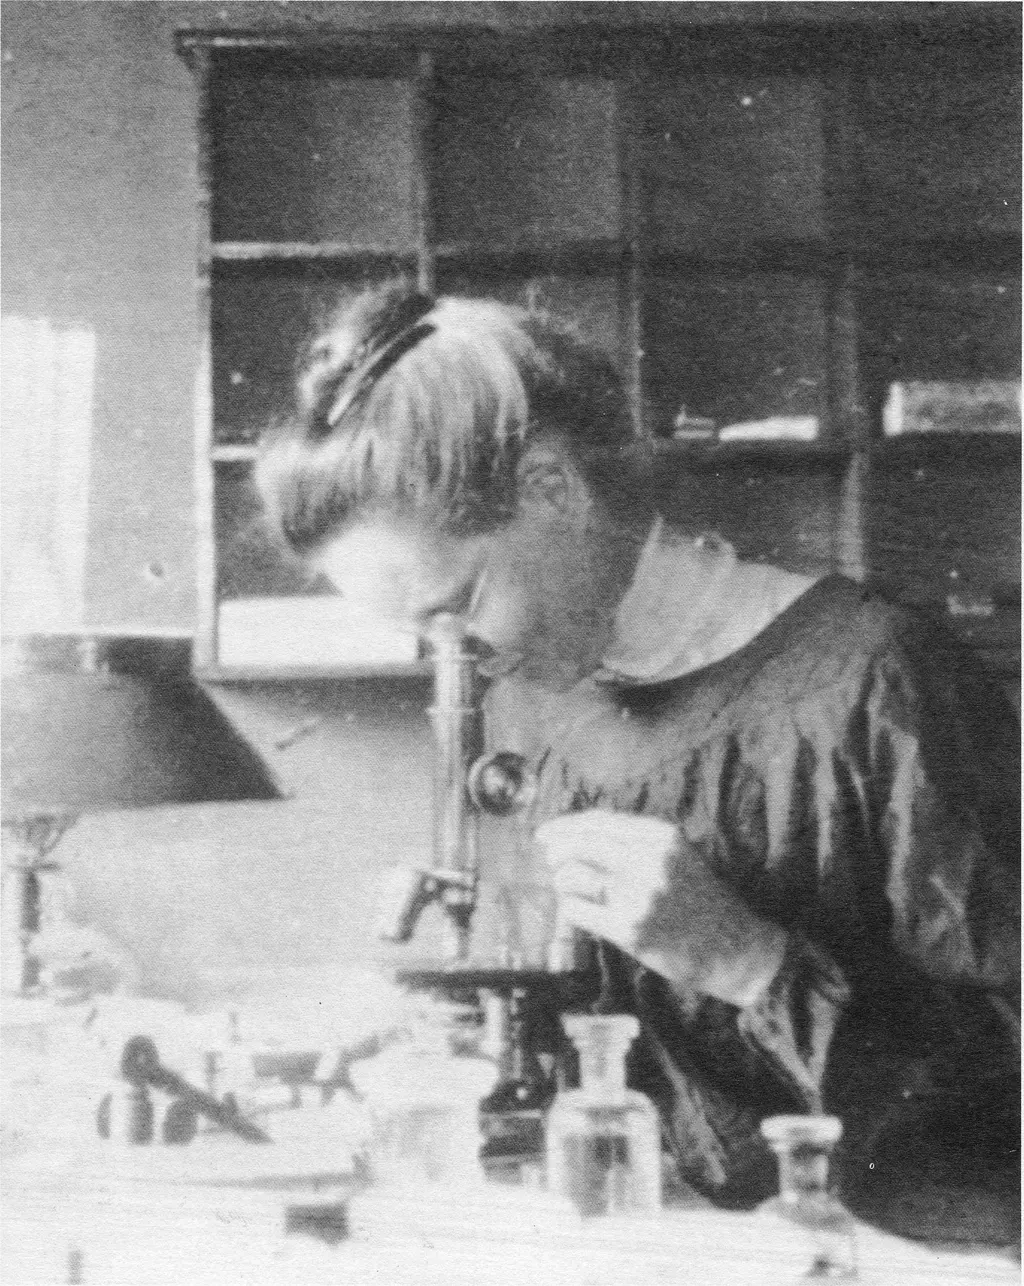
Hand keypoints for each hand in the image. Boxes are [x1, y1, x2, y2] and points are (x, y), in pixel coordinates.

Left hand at [535, 809, 786, 1006]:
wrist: (733, 948)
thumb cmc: (700, 900)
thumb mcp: (676, 855)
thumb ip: (635, 841)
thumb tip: (575, 834)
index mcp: (661, 835)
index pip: (598, 821)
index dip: (565, 825)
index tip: (544, 833)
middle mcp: (650, 859)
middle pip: (579, 844)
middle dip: (556, 853)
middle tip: (552, 862)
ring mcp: (639, 894)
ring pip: (572, 876)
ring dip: (564, 884)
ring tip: (573, 891)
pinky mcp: (629, 928)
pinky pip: (577, 910)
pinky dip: (572, 910)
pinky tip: (583, 913)